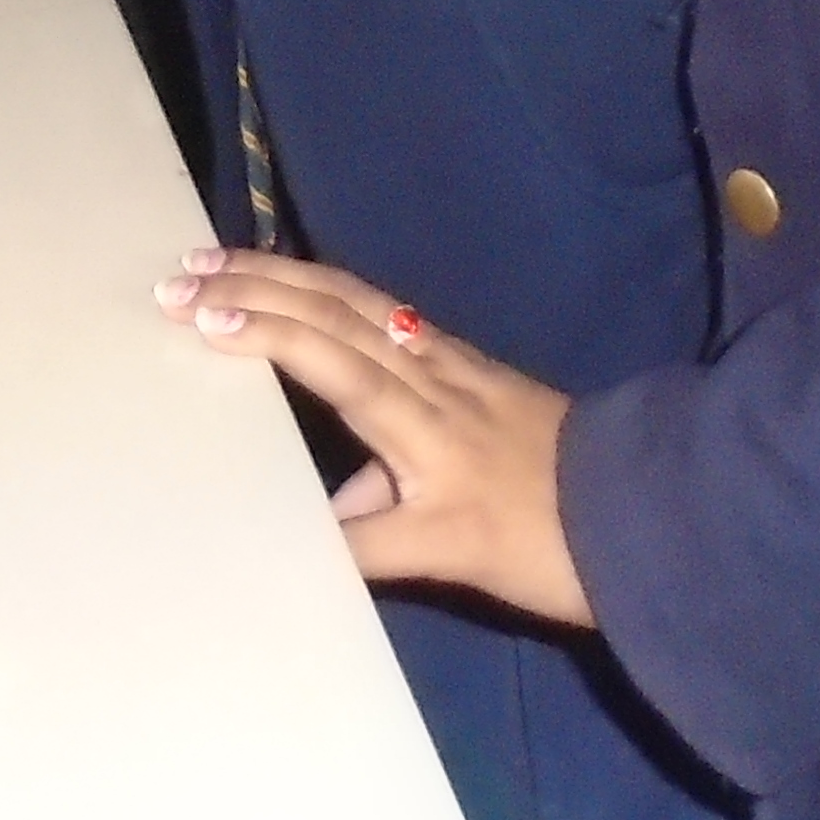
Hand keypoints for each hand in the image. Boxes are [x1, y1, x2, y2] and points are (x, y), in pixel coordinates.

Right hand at [167, 250, 588, 625]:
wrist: (638, 509)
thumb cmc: (541, 540)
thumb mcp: (446, 556)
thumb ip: (364, 545)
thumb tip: (290, 540)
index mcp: (417, 420)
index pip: (329, 360)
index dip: (266, 334)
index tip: (202, 316)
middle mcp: (427, 375)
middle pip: (333, 312)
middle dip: (253, 286)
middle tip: (181, 275)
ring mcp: (450, 363)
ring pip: (356, 301)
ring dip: (284, 278)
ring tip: (222, 263)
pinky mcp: (469, 364)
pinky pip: (385, 313)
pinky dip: (331, 292)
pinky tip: (309, 290)